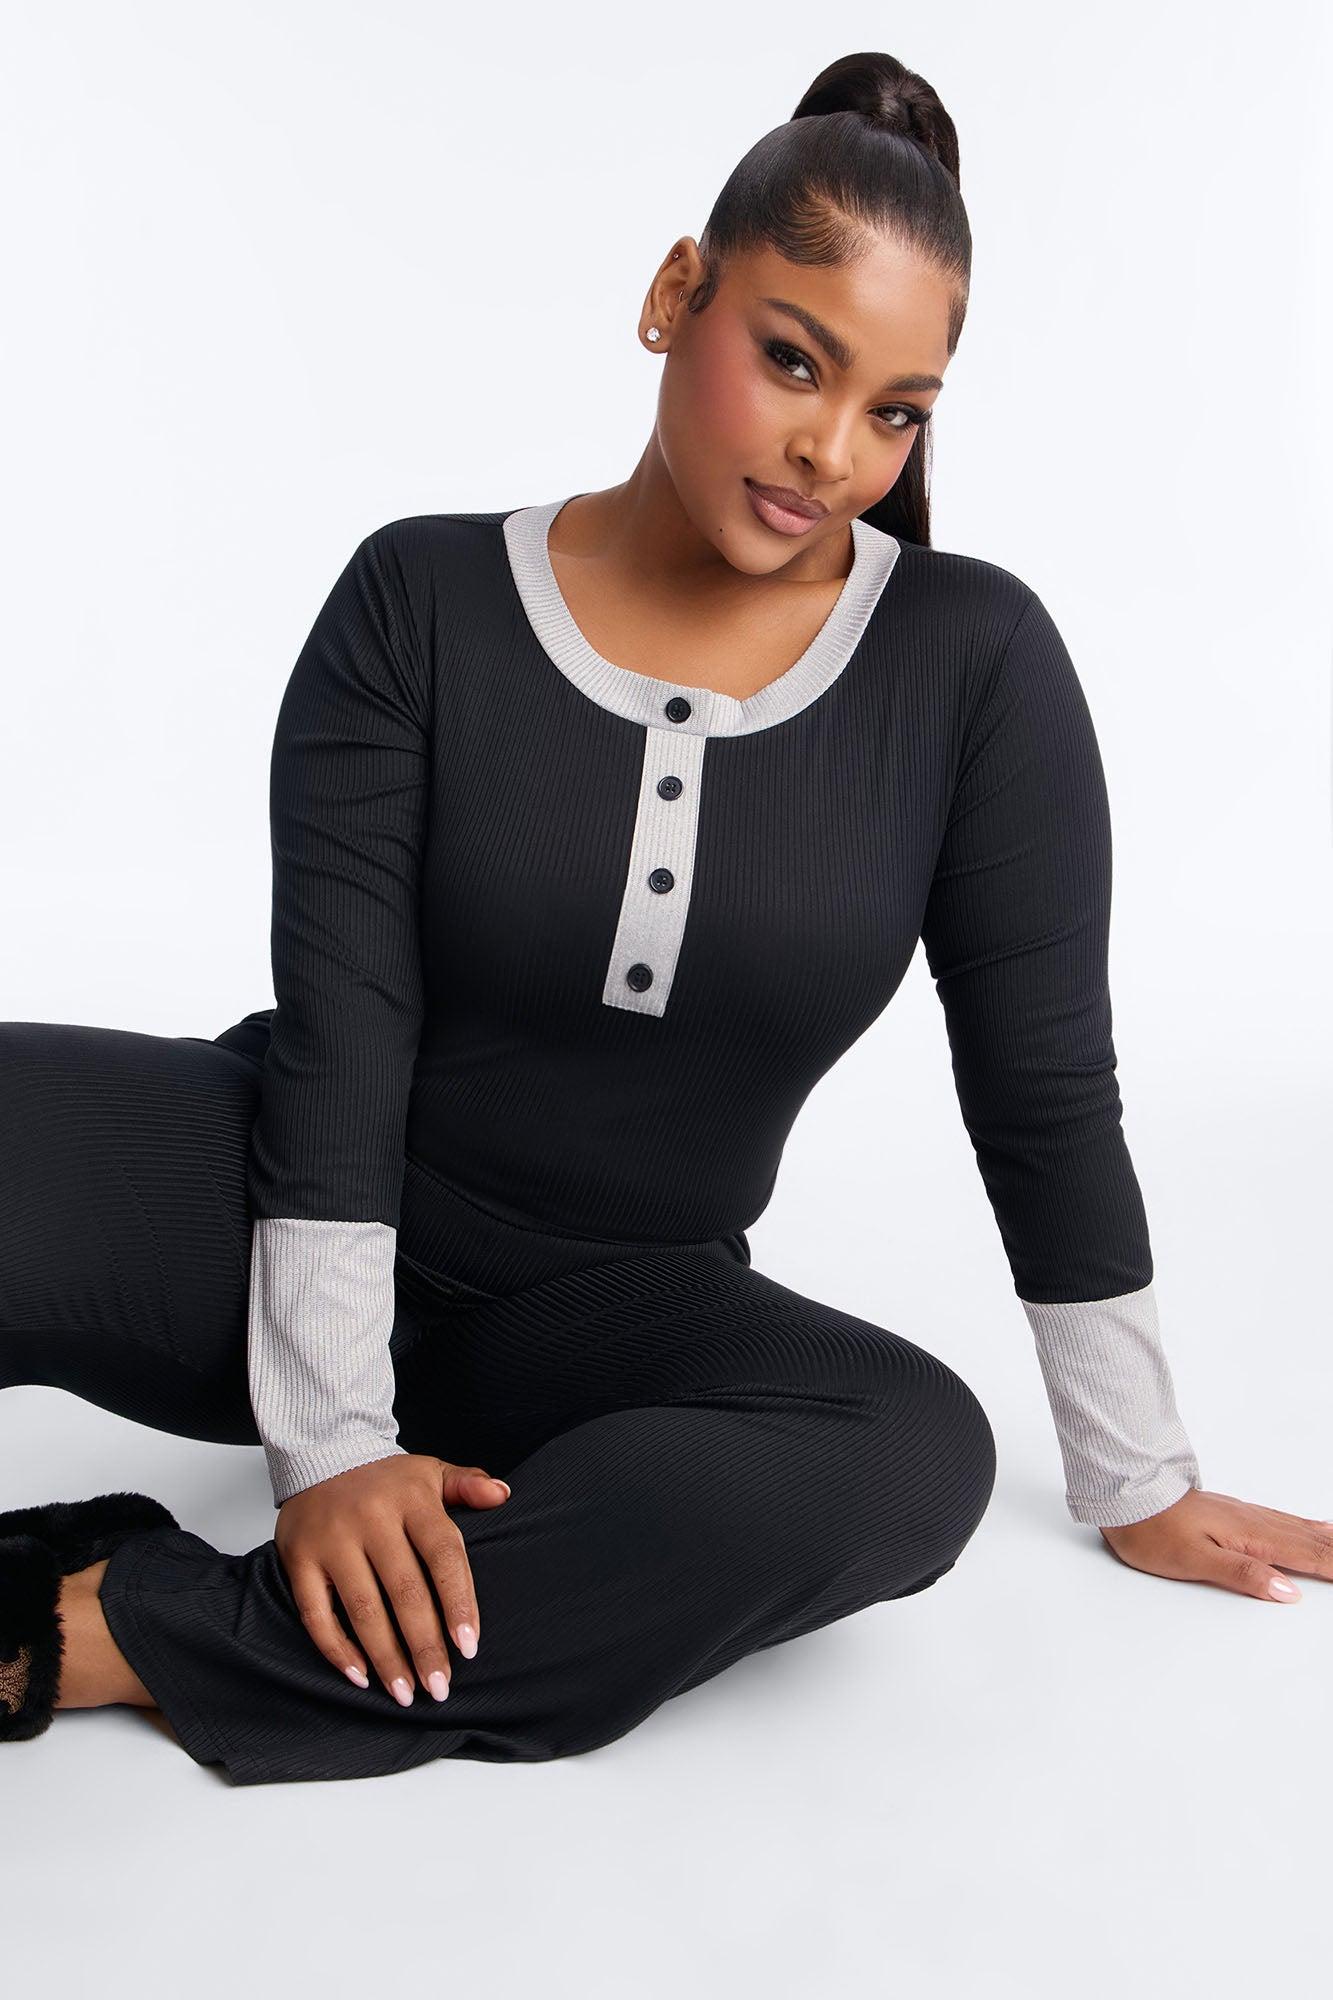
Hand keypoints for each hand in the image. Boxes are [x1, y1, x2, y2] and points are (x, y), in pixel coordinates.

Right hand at [274, 1453, 510, 1703]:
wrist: (320, 1453)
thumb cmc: (385, 1478)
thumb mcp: (430, 1471)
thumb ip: (467, 1485)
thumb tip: (503, 1495)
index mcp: (411, 1500)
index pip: (443, 1555)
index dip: (458, 1603)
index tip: (469, 1647)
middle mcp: (371, 1519)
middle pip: (405, 1591)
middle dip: (425, 1645)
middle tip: (439, 1688)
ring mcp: (332, 1540)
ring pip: (362, 1608)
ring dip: (386, 1657)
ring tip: (406, 1693)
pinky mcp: (299, 1558)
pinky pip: (315, 1612)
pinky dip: (336, 1648)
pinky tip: (360, 1676)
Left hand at [1098, 1486, 1332, 1600]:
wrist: (1128, 1498)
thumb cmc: (1154, 1530)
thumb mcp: (1195, 1560)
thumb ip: (1243, 1575)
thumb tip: (1287, 1591)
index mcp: (1250, 1536)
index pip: (1308, 1556)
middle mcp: (1254, 1522)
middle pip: (1312, 1540)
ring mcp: (1247, 1516)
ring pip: (1303, 1529)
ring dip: (1332, 1539)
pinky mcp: (1237, 1514)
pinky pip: (1287, 1521)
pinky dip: (1312, 1527)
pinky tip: (1319, 1527)